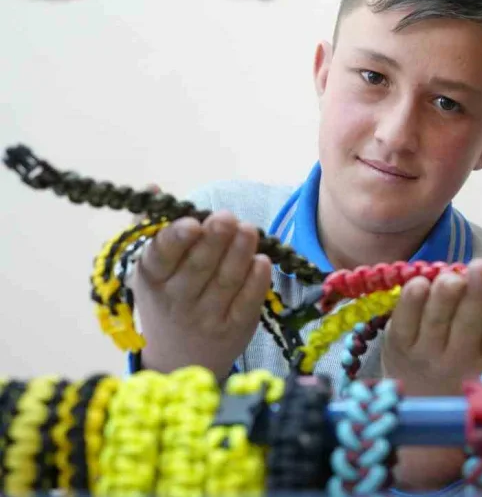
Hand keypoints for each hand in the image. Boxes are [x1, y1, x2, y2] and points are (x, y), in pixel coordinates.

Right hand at [131, 210, 271, 378]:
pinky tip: (263, 260)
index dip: (177, 238)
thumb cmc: (168, 298)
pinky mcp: (233, 328)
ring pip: (226, 281)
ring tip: (250, 230)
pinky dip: (257, 280)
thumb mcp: (153, 269)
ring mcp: (206, 317)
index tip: (193, 222)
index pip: (161, 256)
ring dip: (240, 252)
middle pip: (199, 266)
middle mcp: (177, 300)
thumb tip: (154, 188)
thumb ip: (153, 227)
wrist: (179, 359)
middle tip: (228, 217)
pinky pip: (248, 301)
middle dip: (215, 239)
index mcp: (153, 278)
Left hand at [382, 259, 481, 490]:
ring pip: (436, 319)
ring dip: (446, 291)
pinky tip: (423, 282)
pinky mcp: (397, 348)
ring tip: (453, 275)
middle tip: (481, 265)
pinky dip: (413, 298)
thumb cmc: (475, 367)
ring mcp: (425, 356)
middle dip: (476, 291)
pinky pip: (404, 319)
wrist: (426, 408)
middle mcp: (458, 364)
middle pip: (468, 323)